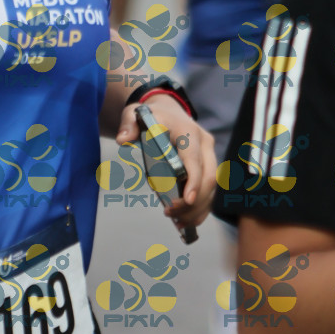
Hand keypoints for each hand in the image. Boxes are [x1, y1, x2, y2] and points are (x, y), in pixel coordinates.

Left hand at [116, 93, 217, 234]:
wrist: (167, 111)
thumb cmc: (152, 116)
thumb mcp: (136, 115)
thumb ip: (128, 126)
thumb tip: (122, 139)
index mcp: (189, 132)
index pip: (194, 159)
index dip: (193, 181)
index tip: (187, 200)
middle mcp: (204, 144)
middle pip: (209, 177)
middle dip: (194, 201)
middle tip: (171, 213)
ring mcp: (209, 156)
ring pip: (212, 187)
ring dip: (198, 208)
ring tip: (179, 222)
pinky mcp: (208, 167)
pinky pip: (210, 190)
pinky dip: (201, 207)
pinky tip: (187, 220)